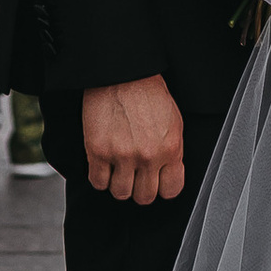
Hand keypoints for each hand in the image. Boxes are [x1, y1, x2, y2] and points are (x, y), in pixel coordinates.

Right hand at [83, 73, 183, 204]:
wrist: (122, 73)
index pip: (171, 190)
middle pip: (144, 197)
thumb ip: (172, 151)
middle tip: (134, 175)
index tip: (155, 181)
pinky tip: (102, 165)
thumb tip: (168, 171)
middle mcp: (148, 156)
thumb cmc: (148, 92)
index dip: (161, 187)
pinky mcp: (98, 151)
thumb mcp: (173, 121)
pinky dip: (99, 177)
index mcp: (170, 149)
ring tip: (117, 169)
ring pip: (120, 193)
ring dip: (118, 184)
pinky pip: (97, 182)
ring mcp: (122, 155)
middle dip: (139, 188)